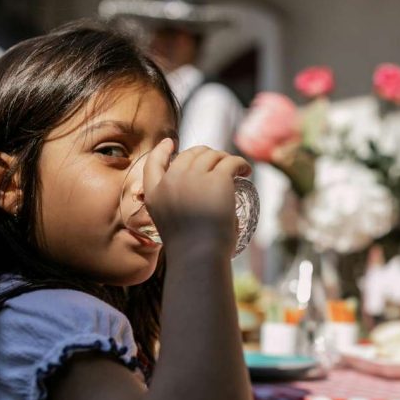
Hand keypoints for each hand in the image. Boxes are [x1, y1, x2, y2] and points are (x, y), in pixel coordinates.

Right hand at [142, 139, 251, 253]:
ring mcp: (193, 177)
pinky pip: (231, 162)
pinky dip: (241, 164)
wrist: (199, 256)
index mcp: (154, 194)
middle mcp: (171, 181)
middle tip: (219, 164)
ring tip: (235, 169)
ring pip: (212, 155)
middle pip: (189, 155)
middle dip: (205, 155)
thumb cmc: (190, 251)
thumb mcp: (172, 227)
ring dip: (224, 159)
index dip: (162, 150)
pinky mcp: (217, 178)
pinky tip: (245, 172)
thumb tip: (202, 200)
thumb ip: (178, 210)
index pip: (153, 163)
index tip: (170, 143)